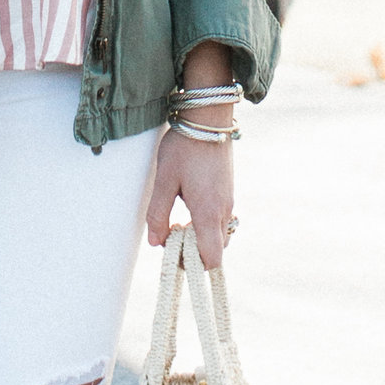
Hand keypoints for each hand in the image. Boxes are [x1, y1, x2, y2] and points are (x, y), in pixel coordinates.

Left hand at [147, 127, 235, 270]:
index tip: (175, 254)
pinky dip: (206, 223)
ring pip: (219, 234)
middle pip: (216, 249)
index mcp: (208, 212)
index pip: (212, 258)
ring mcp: (229, 200)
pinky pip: (221, 219)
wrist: (208, 118)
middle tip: (171, 234)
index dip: (195, 266)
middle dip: (195, 251)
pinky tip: (189, 206)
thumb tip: (156, 243)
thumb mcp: (164, 180)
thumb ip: (158, 214)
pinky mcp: (228, 191)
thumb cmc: (184, 148)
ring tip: (178, 220)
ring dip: (201, 236)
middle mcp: (223, 210)